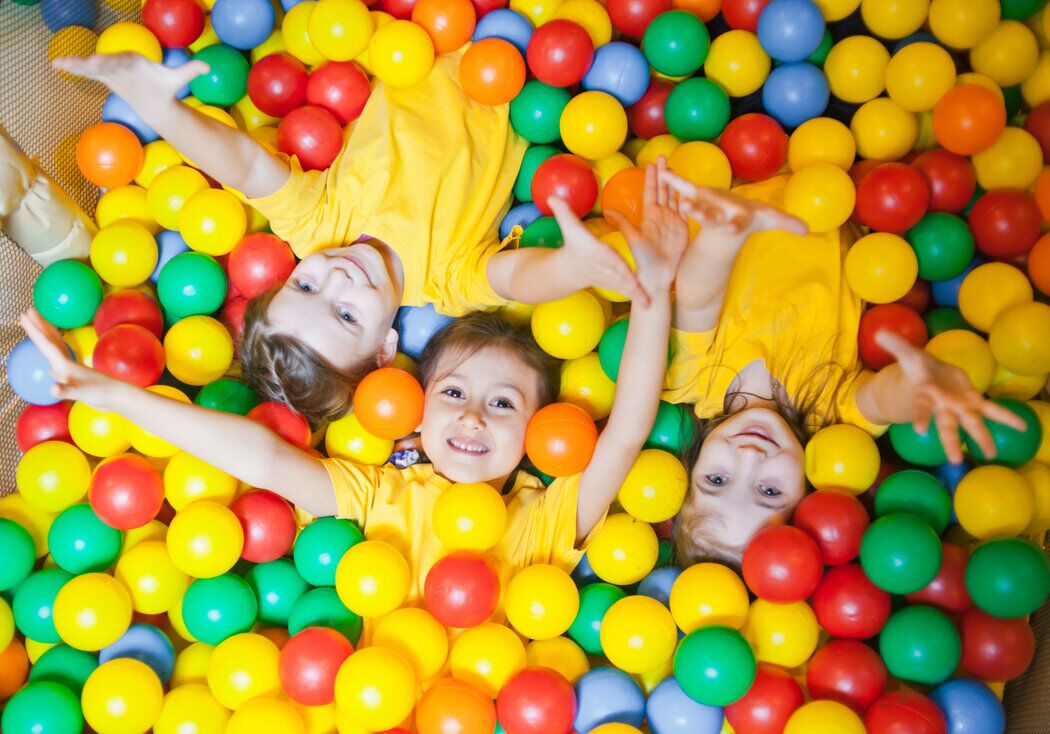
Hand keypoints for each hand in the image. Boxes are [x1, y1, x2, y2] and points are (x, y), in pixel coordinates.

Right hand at [19, 309, 121, 410]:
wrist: (119, 396)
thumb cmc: (101, 394)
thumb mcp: (81, 393)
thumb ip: (66, 391)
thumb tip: (53, 388)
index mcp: (65, 363)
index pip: (46, 343)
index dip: (34, 330)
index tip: (23, 314)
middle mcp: (67, 363)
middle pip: (50, 340)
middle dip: (39, 326)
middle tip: (28, 311)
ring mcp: (72, 370)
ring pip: (56, 350)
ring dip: (46, 338)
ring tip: (38, 328)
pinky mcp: (76, 379)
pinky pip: (59, 366)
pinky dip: (53, 362)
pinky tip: (50, 368)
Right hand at [52, 53, 207, 106]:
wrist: (154, 93)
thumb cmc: (164, 86)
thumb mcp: (177, 79)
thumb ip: (190, 71)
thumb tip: (208, 66)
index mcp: (136, 61)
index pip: (125, 60)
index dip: (115, 60)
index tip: (104, 61)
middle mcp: (121, 62)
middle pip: (108, 61)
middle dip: (97, 62)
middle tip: (86, 63)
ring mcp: (110, 68)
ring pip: (93, 66)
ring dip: (78, 64)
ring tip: (61, 62)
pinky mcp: (103, 75)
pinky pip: (87, 71)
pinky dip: (73, 68)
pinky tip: (57, 65)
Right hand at [548, 196, 650, 307]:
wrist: (570, 270)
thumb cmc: (574, 245)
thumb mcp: (569, 228)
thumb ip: (564, 212)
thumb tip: (552, 196)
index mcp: (600, 254)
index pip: (611, 260)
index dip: (620, 268)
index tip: (631, 276)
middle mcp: (606, 268)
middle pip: (621, 277)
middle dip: (632, 287)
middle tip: (645, 297)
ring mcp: (610, 279)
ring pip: (625, 288)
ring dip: (637, 295)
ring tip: (649, 305)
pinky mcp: (614, 284)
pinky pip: (627, 291)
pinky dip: (637, 296)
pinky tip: (649, 305)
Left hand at [608, 158, 688, 295]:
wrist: (658, 275)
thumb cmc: (643, 259)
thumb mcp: (633, 239)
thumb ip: (624, 223)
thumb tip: (608, 211)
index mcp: (649, 216)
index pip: (650, 192)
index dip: (651, 178)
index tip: (651, 163)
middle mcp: (661, 215)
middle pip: (663, 190)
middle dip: (664, 174)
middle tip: (663, 157)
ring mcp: (672, 221)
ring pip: (674, 197)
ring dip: (675, 183)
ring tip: (674, 168)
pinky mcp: (683, 228)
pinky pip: (685, 210)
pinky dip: (687, 198)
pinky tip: (688, 187)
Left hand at [660, 169, 807, 247]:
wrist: (728, 225)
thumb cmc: (750, 220)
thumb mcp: (770, 220)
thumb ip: (787, 223)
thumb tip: (808, 230)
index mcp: (736, 221)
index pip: (737, 225)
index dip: (733, 226)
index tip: (730, 228)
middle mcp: (719, 217)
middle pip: (710, 217)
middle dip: (702, 214)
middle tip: (690, 211)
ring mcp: (706, 208)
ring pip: (695, 206)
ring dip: (686, 202)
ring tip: (677, 200)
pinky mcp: (698, 197)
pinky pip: (685, 188)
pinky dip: (675, 181)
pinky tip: (663, 173)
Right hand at [876, 330, 1026, 463]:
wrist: (930, 376)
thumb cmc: (917, 369)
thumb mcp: (908, 354)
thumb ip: (896, 345)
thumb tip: (880, 333)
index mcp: (925, 395)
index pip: (920, 408)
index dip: (920, 417)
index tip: (919, 430)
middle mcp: (942, 406)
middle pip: (946, 425)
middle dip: (951, 442)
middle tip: (955, 461)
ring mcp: (959, 406)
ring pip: (971, 423)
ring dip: (981, 438)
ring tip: (990, 454)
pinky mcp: (973, 400)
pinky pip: (992, 409)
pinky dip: (1007, 418)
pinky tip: (1023, 427)